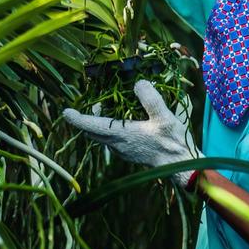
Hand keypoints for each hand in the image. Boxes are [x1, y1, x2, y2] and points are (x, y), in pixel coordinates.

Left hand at [62, 80, 200, 187]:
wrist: (182, 166)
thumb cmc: (172, 143)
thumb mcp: (165, 118)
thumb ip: (150, 99)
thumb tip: (138, 83)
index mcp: (121, 135)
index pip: (91, 126)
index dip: (77, 118)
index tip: (66, 111)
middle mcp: (117, 144)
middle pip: (92, 131)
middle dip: (88, 116)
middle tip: (95, 100)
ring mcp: (122, 150)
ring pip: (102, 135)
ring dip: (100, 121)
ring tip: (110, 105)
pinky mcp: (129, 152)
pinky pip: (112, 139)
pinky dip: (111, 127)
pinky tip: (126, 118)